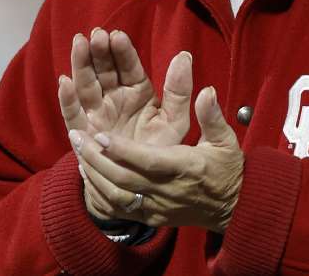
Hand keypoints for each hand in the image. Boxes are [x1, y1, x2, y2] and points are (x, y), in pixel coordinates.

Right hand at [59, 28, 191, 145]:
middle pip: (104, 70)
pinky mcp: (82, 131)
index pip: (129, 66)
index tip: (118, 36)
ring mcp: (97, 112)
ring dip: (81, 64)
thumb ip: (179, 91)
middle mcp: (115, 97)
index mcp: (138, 92)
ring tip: (78, 43)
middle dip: (100, 51)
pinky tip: (64, 82)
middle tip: (96, 34)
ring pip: (86, 84)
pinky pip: (72, 113)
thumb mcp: (175, 121)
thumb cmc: (161, 151)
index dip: (123, 51)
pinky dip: (67, 98)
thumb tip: (185, 55)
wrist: (140, 186)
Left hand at [71, 86, 243, 233]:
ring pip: (116, 195)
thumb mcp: (225, 140)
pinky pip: (118, 207)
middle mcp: (167, 191)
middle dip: (96, 158)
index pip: (149, 161)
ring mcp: (156, 208)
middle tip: (76, 136)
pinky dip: (100, 190)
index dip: (123, 150)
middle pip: (124, 179)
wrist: (232, 210)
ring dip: (93, 173)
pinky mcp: (150, 217)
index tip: (101, 134)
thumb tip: (206, 91)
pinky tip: (88, 170)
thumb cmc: (227, 170)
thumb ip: (212, 116)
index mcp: (185, 168)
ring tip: (77, 149)